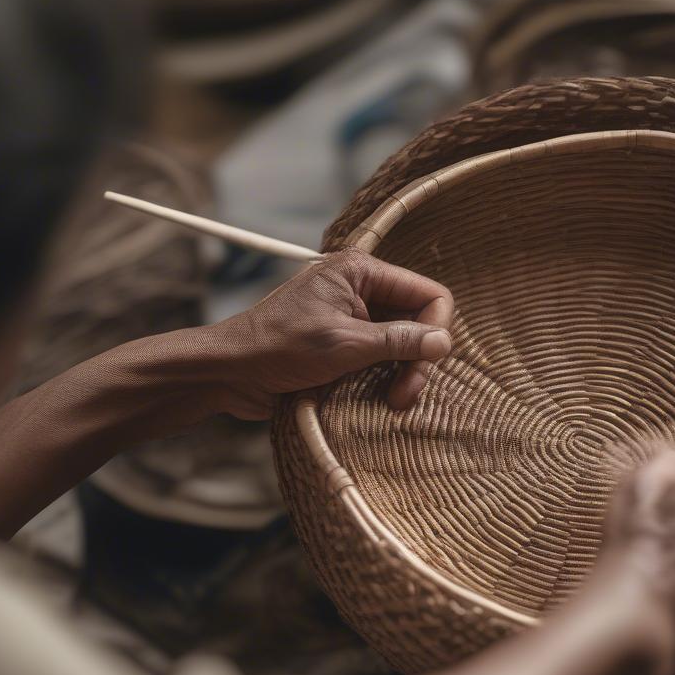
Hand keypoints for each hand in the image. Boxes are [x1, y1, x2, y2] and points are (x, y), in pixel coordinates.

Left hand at [204, 248, 453, 418]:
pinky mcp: (345, 345)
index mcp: (361, 272)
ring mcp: (354, 318)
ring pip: (404, 346)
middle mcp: (362, 289)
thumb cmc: (278, 347)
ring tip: (392, 402)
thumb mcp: (344, 344)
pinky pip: (383, 360)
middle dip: (417, 361)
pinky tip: (380, 400)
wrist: (230, 371)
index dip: (434, 330)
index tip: (422, 365)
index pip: (429, 294)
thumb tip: (444, 342)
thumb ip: (398, 342)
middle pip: (419, 322)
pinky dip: (387, 380)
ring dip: (403, 376)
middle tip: (403, 396)